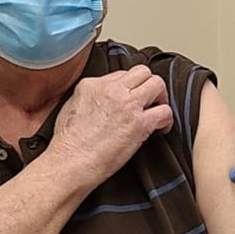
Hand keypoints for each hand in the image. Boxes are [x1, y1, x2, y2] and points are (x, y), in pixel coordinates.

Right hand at [48, 65, 172, 187]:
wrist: (70, 162)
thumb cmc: (67, 144)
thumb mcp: (70, 108)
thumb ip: (89, 98)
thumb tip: (101, 102)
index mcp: (92, 84)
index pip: (121, 74)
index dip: (130, 87)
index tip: (132, 98)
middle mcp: (111, 89)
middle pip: (142, 72)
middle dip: (149, 85)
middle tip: (150, 100)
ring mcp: (127, 105)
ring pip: (157, 84)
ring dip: (161, 98)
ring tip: (157, 111)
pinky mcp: (139, 123)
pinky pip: (164, 112)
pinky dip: (167, 120)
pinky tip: (161, 128)